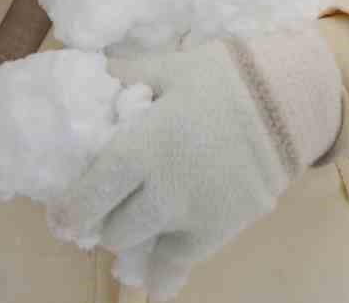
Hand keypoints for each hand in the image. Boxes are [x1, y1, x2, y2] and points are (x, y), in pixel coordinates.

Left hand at [47, 26, 345, 300]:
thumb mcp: (169, 67)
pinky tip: (155, 284)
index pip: (89, 194)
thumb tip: (91, 72)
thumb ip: (126, 75)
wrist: (289, 102)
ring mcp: (190, 216)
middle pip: (112, 227)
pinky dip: (163, 275)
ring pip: (139, 245)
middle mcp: (160, 191)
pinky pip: (178, 266)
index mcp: (140, 149)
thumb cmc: (225, 78)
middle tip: (99, 210)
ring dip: (129, 237)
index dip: (69, 211)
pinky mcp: (218, 231)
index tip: (59, 217)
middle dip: (100, 221)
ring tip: (129, 225)